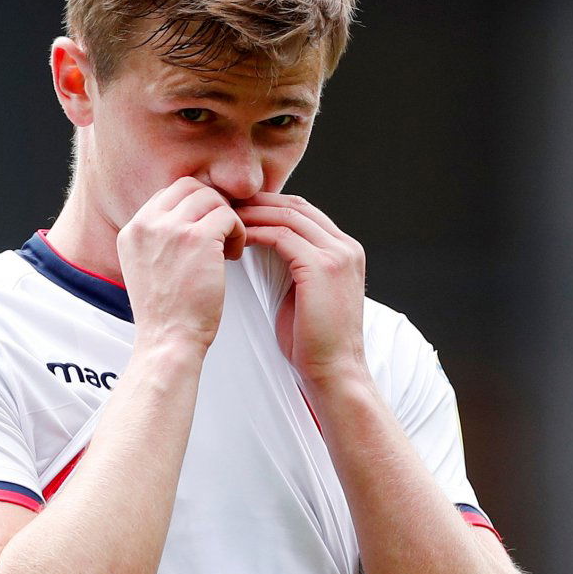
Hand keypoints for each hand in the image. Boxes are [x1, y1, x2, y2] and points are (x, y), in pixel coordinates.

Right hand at [118, 176, 245, 353]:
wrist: (168, 340)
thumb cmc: (166, 313)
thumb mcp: (146, 268)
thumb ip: (159, 240)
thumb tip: (190, 218)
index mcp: (132, 230)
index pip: (168, 194)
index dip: (193, 207)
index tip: (205, 228)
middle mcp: (147, 224)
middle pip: (190, 187)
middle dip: (212, 206)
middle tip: (221, 233)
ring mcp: (171, 229)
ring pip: (212, 198)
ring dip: (227, 219)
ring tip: (228, 247)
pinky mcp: (198, 238)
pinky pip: (229, 216)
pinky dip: (238, 232)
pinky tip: (234, 256)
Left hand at [236, 192, 368, 386]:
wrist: (335, 371)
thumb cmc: (314, 341)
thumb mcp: (306, 293)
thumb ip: (295, 266)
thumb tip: (265, 248)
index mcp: (345, 251)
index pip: (305, 213)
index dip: (271, 206)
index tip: (240, 208)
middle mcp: (346, 247)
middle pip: (297, 207)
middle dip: (260, 202)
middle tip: (227, 203)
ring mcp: (338, 255)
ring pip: (289, 217)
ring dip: (255, 214)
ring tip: (226, 216)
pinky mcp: (322, 267)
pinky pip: (282, 237)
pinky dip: (257, 233)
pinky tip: (237, 237)